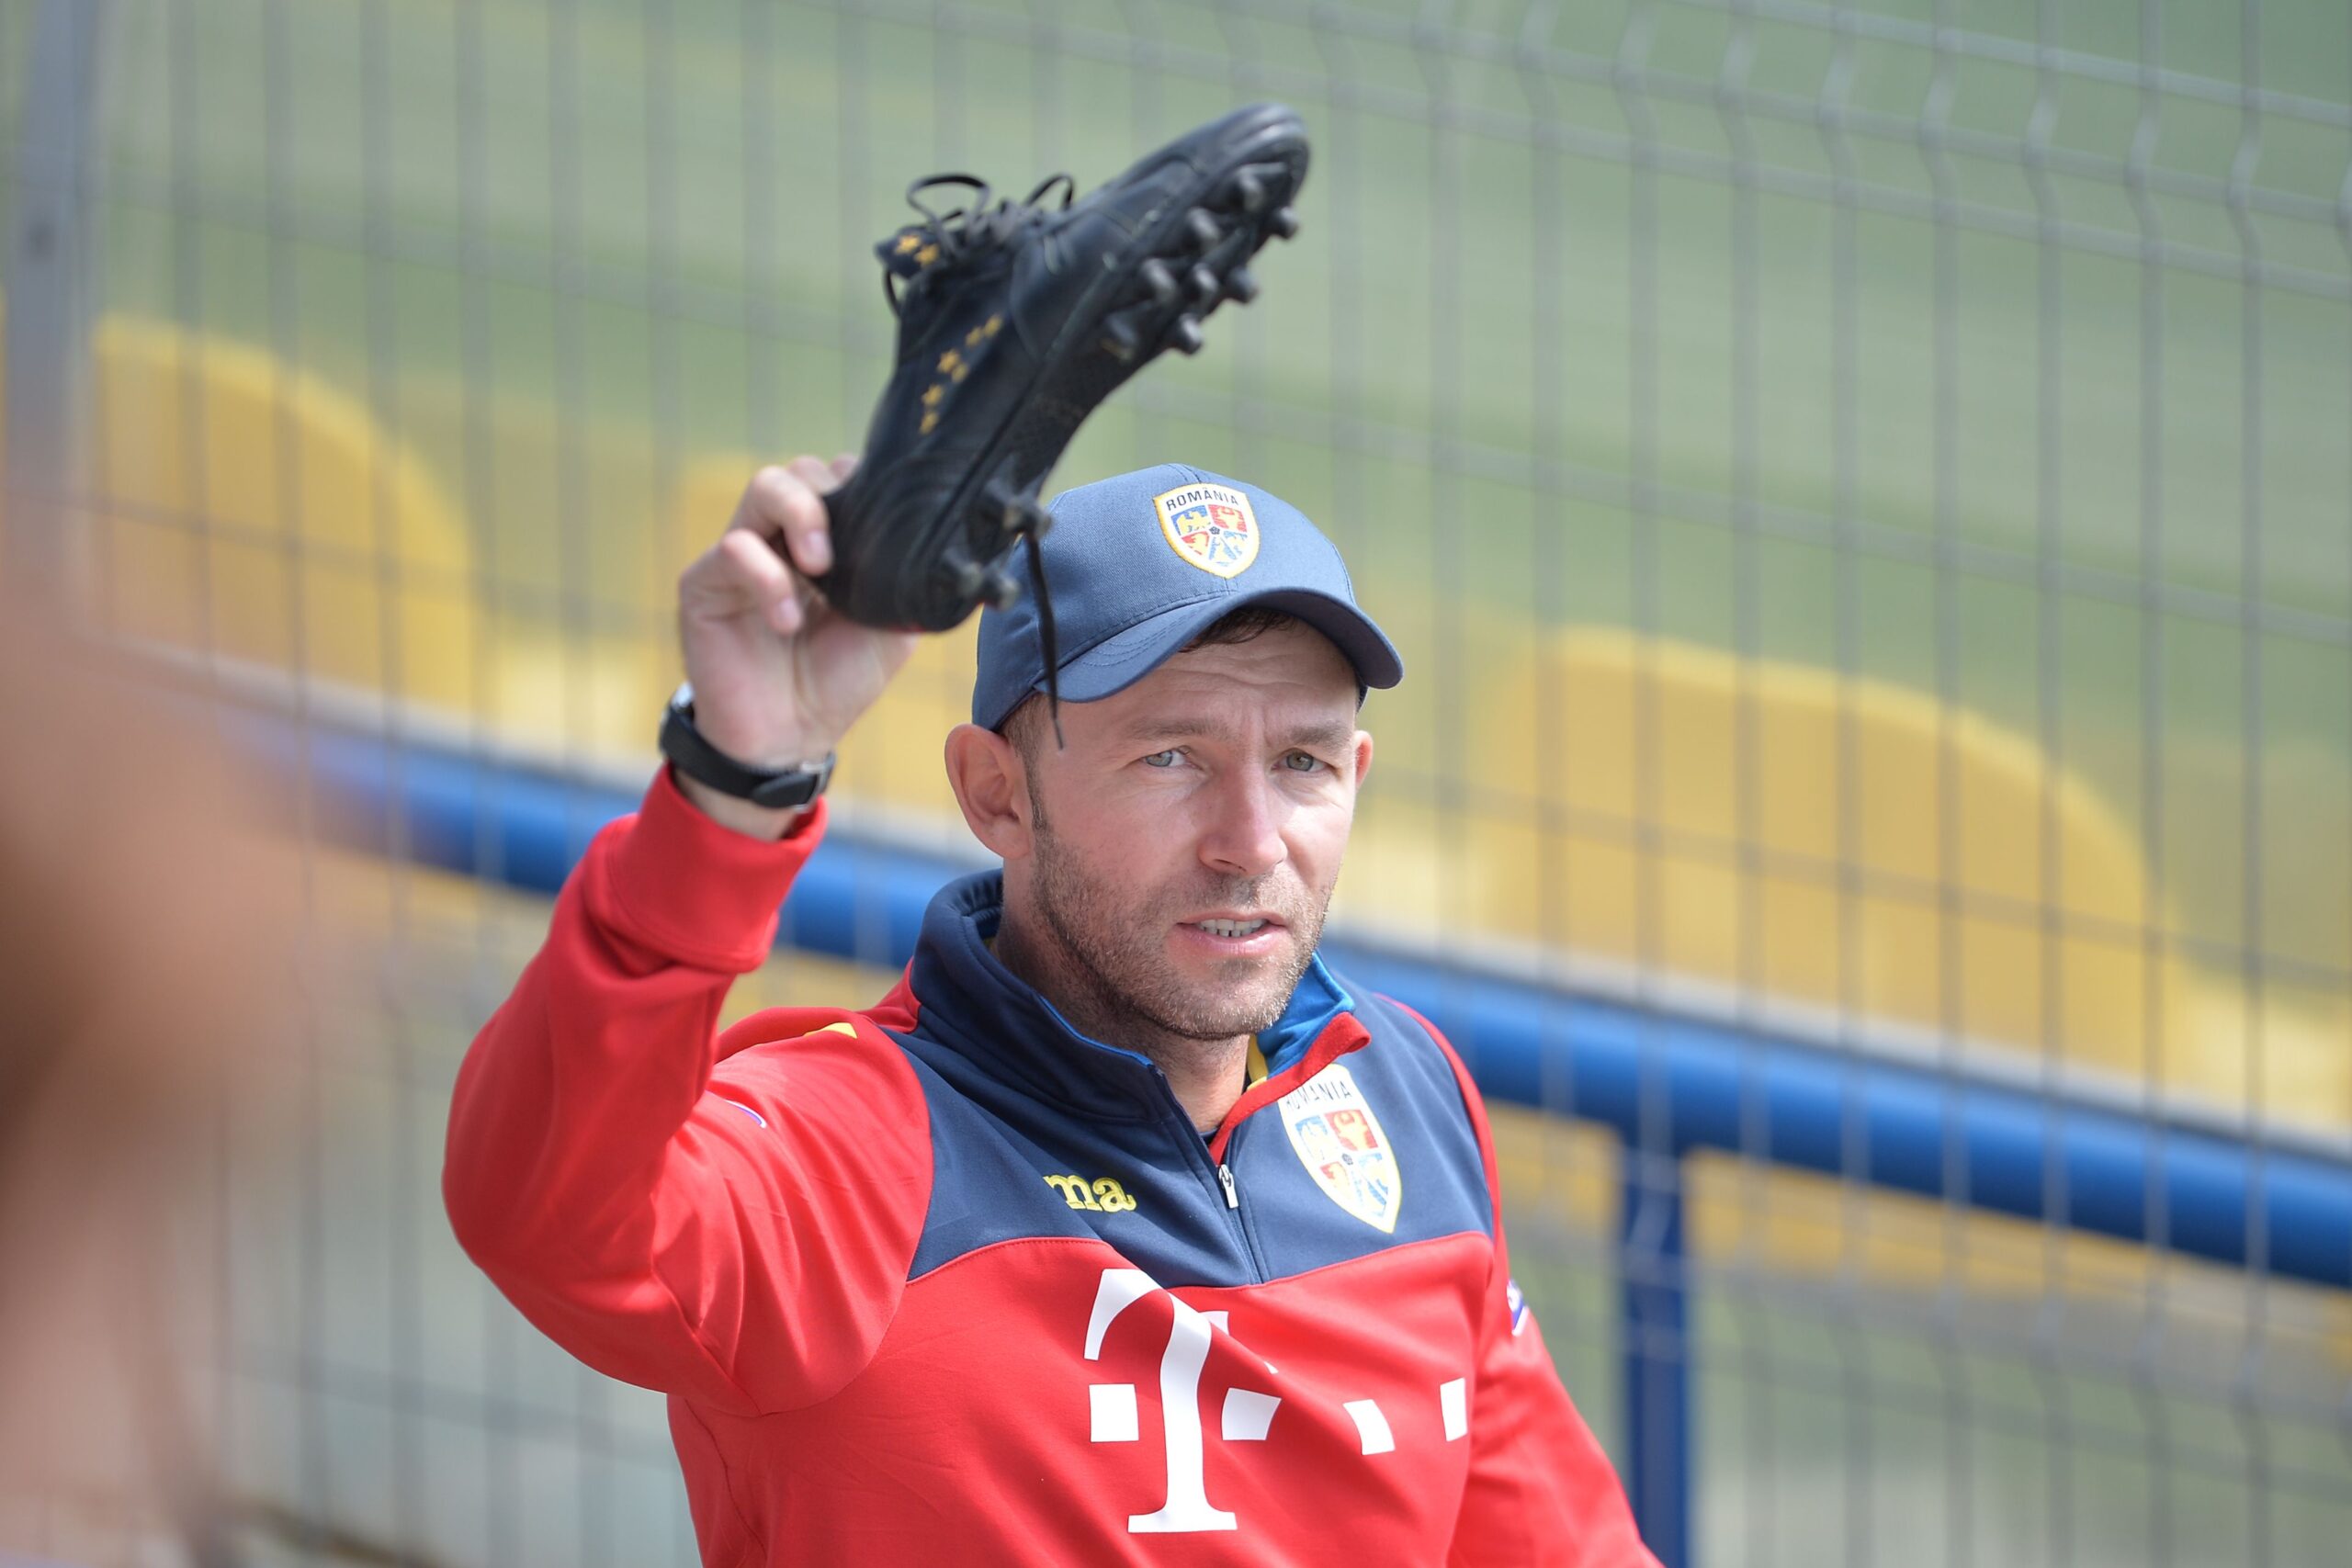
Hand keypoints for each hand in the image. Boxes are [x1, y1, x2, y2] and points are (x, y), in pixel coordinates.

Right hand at [673, 456, 917, 833]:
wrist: (788, 738)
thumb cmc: (837, 681)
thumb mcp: (892, 629)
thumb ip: (908, 580)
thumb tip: (943, 546)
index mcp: (828, 540)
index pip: (841, 477)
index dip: (864, 486)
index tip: (888, 521)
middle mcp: (782, 537)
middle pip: (803, 471)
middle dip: (833, 496)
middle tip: (850, 552)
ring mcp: (742, 554)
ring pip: (765, 487)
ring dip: (802, 515)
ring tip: (820, 568)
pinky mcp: (704, 582)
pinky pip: (734, 549)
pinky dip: (768, 579)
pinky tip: (787, 621)